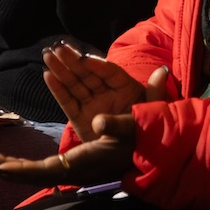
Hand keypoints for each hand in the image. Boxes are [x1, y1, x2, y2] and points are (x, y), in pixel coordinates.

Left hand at [0, 111, 136, 185]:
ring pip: (35, 173)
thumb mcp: (129, 129)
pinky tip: (9, 161)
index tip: (1, 168)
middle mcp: (75, 171)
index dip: (24, 169)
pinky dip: (23, 165)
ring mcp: (72, 171)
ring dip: (11, 167)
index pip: (48, 170)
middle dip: (8, 168)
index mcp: (84, 163)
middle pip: (35, 174)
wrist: (149, 154)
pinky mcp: (72, 167)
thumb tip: (100, 120)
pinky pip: (42, 169)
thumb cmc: (138, 138)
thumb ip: (116, 124)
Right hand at [42, 41, 167, 141]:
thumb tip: (162, 70)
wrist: (135, 162)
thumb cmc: (148, 133)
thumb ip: (155, 92)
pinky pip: (68, 102)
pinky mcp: (80, 119)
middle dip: (72, 60)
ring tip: (47, 55)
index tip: (84, 58)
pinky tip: (48, 75)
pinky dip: (58, 89)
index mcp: (126, 88)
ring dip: (60, 69)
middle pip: (88, 74)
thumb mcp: (154, 112)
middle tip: (58, 47)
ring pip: (75, 84)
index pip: (109, 73)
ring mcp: (93, 105)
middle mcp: (107, 94)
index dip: (97, 65)